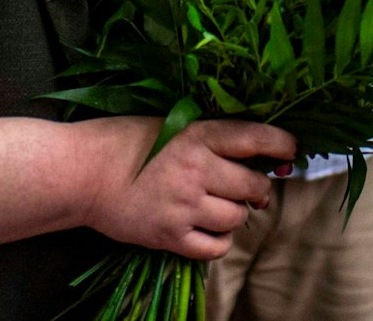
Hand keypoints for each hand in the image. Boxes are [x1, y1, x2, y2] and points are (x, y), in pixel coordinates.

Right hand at [81, 116, 294, 260]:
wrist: (82, 172)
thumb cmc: (123, 141)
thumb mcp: (170, 125)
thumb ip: (209, 138)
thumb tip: (255, 156)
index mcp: (197, 135)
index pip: (257, 138)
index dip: (282, 145)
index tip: (291, 151)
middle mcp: (197, 169)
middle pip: (253, 186)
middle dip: (256, 188)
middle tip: (246, 187)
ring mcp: (184, 205)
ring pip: (237, 218)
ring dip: (233, 214)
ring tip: (215, 206)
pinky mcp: (170, 236)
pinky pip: (216, 248)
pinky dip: (218, 241)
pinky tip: (205, 229)